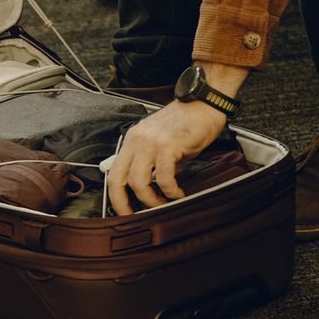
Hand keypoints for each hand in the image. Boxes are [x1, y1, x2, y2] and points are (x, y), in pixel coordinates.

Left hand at [107, 62, 248, 215]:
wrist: (204, 103)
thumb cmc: (187, 123)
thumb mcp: (162, 142)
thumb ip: (154, 163)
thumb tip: (153, 188)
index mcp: (133, 140)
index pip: (114, 173)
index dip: (116, 197)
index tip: (126, 212)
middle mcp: (137, 140)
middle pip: (118, 180)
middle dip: (125, 204)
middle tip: (138, 216)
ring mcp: (151, 142)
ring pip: (138, 182)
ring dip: (151, 200)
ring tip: (164, 202)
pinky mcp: (168, 145)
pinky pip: (164, 177)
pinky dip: (171, 191)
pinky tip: (179, 193)